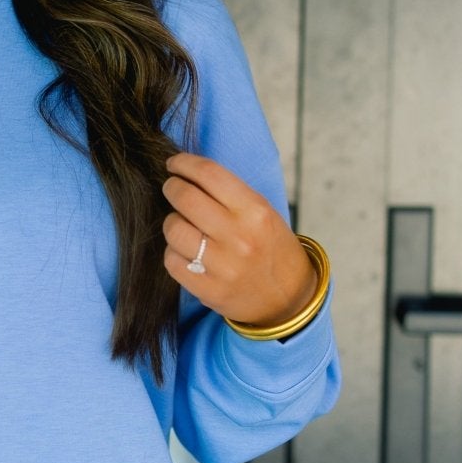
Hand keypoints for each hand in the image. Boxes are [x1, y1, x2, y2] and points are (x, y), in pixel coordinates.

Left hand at [162, 152, 316, 328]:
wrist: (289, 298)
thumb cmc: (273, 249)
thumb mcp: (264, 213)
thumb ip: (230, 194)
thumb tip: (188, 175)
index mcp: (255, 211)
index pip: (209, 174)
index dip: (184, 163)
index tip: (174, 164)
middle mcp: (238, 236)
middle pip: (184, 198)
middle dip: (172, 188)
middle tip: (173, 189)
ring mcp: (222, 265)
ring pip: (173, 229)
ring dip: (172, 222)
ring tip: (182, 225)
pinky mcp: (208, 289)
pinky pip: (172, 261)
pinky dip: (173, 252)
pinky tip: (185, 251)